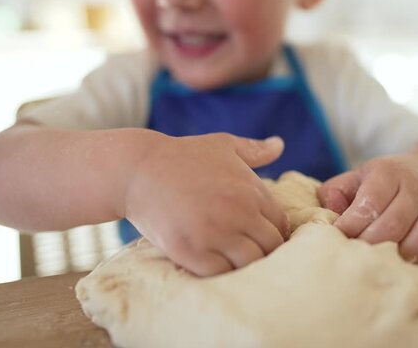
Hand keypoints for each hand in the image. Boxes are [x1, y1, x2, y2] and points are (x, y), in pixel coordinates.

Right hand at [124, 133, 289, 276]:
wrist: (136, 168)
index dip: (273, 234)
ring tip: (229, 260)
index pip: (281, 225)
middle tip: (244, 252)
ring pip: (250, 264)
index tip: (257, 237)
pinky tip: (210, 262)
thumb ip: (254, 149)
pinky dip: (219, 272)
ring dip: (242, 265)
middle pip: (270, 248)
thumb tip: (279, 144)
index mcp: (252, 190)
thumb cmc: (181, 155)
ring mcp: (216, 233)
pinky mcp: (191, 251)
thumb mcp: (222, 145)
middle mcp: (240, 212)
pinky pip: (220, 273)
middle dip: (262, 252)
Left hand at [317, 154, 417, 269]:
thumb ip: (336, 193)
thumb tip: (328, 216)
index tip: (339, 238)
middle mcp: (415, 187)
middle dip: (372, 244)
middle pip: (394, 224)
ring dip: (405, 253)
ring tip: (391, 261)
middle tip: (359, 256)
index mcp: (387, 173)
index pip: (369, 204)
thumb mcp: (356, 177)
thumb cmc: (384, 181)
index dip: (351, 225)